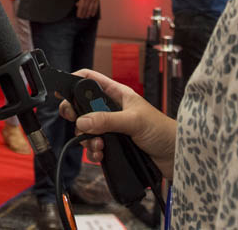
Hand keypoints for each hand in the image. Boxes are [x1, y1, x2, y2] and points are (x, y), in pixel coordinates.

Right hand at [57, 69, 176, 175]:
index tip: (61, 91)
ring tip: (98, 146)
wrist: (176, 157)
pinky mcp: (114, 145)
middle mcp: (112, 109)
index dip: (74, 82)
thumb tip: (82, 121)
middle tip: (76, 124)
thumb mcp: (133, 121)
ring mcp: (112, 127)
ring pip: (87, 130)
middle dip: (78, 118)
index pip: (90, 80)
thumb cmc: (163, 131)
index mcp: (118, 94)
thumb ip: (107, 120)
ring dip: (87, 139)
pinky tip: (100, 155)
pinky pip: (94, 146)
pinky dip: (93, 152)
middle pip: (83, 108)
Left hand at [76, 0, 100, 17]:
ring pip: (90, 8)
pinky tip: (92, 15)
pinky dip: (93, 11)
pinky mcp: (97, 0)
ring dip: (88, 14)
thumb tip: (77, 5)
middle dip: (83, 13)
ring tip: (86, 17)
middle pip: (85, 8)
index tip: (78, 15)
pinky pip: (95, 7)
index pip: (81, 5)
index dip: (79, 11)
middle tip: (81, 18)